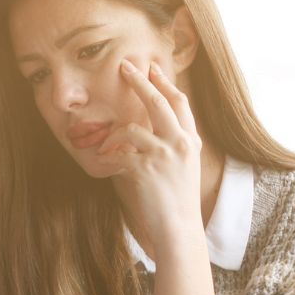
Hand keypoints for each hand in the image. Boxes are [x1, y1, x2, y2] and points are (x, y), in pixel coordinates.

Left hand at [97, 60, 204, 256]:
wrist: (178, 227)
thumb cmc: (177, 201)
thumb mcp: (184, 167)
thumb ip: (171, 146)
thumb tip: (147, 131)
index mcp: (191, 140)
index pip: (180, 103)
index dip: (164, 83)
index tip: (152, 70)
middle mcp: (180, 142)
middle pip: (158, 102)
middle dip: (139, 82)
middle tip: (123, 67)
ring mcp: (163, 155)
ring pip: (131, 128)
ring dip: (112, 136)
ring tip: (105, 148)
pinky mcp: (145, 169)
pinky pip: (119, 154)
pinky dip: (108, 158)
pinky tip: (103, 164)